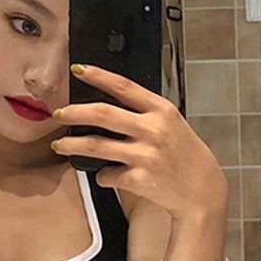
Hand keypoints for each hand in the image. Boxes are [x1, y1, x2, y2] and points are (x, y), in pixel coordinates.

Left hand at [51, 64, 227, 220]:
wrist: (202, 190)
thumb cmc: (183, 154)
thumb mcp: (171, 124)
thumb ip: (143, 114)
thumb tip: (103, 107)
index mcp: (161, 110)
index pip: (124, 86)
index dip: (98, 76)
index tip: (78, 70)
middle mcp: (153, 129)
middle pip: (102, 114)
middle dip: (74, 112)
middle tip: (58, 113)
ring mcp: (146, 155)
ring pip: (97, 146)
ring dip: (72, 145)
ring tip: (59, 146)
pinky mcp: (140, 179)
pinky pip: (108, 174)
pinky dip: (102, 175)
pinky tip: (105, 175)